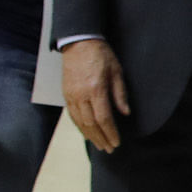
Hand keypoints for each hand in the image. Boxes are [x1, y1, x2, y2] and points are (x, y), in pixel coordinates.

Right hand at [62, 37, 127, 151]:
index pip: (103, 118)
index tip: (117, 142)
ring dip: (89, 135)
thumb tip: (125, 113)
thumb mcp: (117, 72)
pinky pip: (71, 114)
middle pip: (90, 123)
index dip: (110, 133)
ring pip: (79, 121)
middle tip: (109, 149)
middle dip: (101, 138)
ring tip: (99, 145)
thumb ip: (120, 94)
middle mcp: (81, 95)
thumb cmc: (101, 55)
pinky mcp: (65, 93)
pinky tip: (86, 133)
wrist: (79, 42)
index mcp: (96, 89)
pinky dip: (79, 126)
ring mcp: (71, 95)